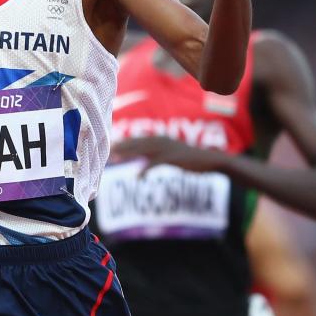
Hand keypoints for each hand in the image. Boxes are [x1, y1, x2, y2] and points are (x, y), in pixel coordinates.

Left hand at [111, 137, 225, 175]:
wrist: (210, 160)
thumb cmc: (190, 159)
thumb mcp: (171, 155)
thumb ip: (157, 155)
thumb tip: (143, 160)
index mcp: (160, 139)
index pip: (137, 139)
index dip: (123, 142)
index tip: (108, 146)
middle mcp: (162, 140)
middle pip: (136, 142)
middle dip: (120, 146)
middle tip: (105, 151)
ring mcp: (167, 148)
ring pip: (142, 150)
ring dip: (127, 153)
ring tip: (113, 158)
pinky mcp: (174, 158)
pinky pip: (155, 163)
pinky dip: (145, 169)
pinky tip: (137, 176)